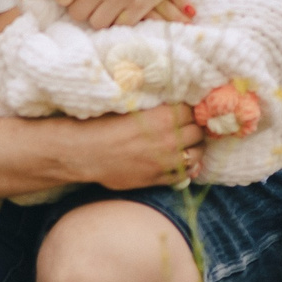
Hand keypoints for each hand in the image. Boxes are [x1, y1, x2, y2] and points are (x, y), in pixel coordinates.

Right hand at [67, 102, 206, 188]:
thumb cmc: (101, 124)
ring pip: (197, 153)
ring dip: (193, 147)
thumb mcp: (129, 106)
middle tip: (182, 126)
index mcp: (164, 117)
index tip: (179, 111)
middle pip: (197, 131)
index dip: (184, 110)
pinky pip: (185, 174)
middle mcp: (170, 140)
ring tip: (184, 144)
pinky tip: (178, 161)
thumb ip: (153, 106)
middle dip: (191, 127)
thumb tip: (168, 102)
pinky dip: (186, 167)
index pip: (190, 110)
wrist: (84, 153)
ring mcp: (166, 162)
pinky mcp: (159, 178)